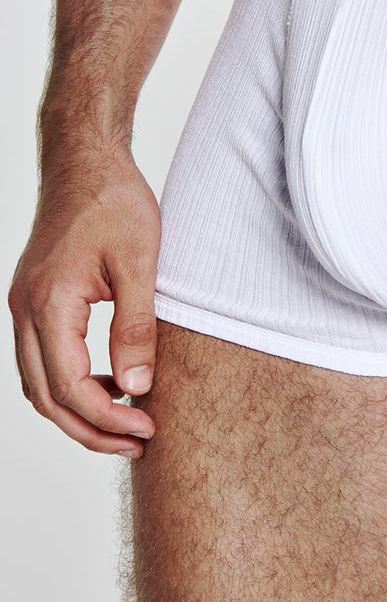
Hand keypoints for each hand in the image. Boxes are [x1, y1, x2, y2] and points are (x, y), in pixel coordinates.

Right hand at [8, 149, 160, 456]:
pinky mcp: (34, 300)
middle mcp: (25, 310)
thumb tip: (138, 386)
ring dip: (78, 410)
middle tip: (139, 442)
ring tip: (128, 420)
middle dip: (91, 429)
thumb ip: (137, 326)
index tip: (148, 428)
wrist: (85, 159)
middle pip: (46, 397)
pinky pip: (42, 359)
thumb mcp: (140, 262)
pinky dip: (71, 382)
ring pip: (38, 383)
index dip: (108, 418)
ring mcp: (24, 306)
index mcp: (49, 303)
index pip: (70, 387)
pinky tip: (112, 380)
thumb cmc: (114, 200)